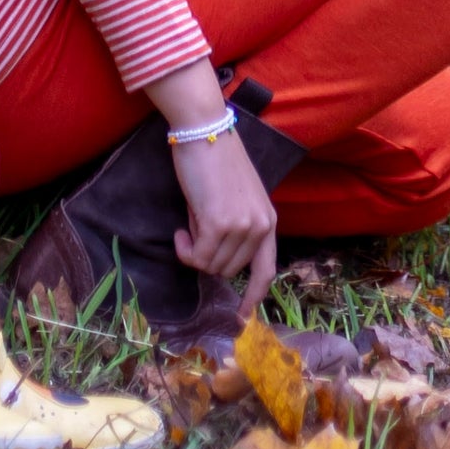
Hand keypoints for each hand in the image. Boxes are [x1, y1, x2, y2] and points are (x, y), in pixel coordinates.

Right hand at [170, 130, 278, 309]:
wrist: (204, 130)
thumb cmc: (215, 159)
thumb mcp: (236, 198)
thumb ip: (235, 227)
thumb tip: (213, 258)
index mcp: (268, 219)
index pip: (266, 271)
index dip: (253, 297)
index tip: (241, 318)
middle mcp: (260, 226)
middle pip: (228, 271)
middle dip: (208, 257)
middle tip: (197, 226)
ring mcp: (241, 226)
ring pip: (211, 266)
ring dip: (194, 250)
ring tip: (191, 218)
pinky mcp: (218, 224)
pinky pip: (196, 256)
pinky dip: (184, 248)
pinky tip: (181, 226)